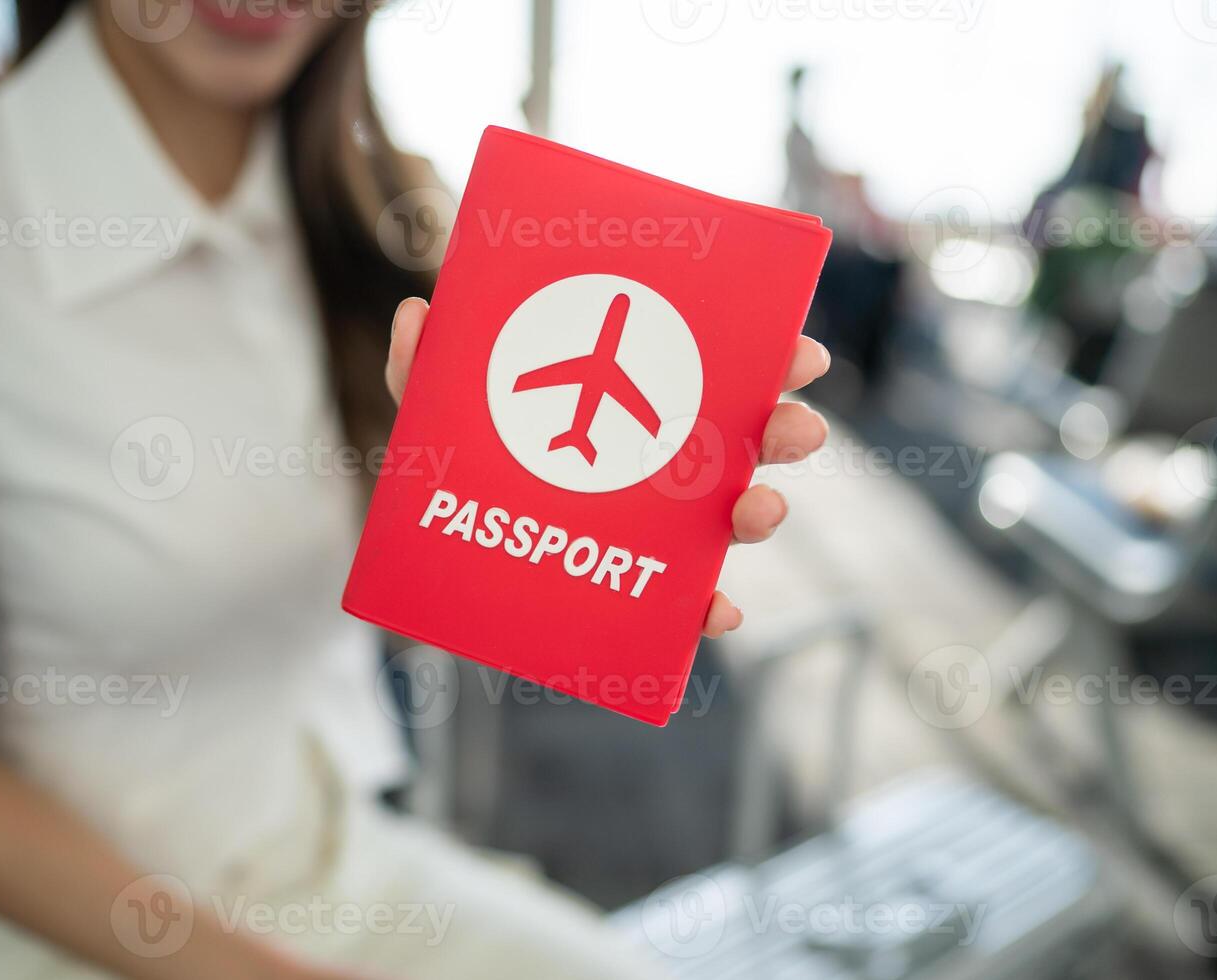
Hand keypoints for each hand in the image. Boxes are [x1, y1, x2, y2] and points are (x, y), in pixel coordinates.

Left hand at [385, 297, 831, 637]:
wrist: (428, 557)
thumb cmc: (452, 463)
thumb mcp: (433, 410)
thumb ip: (424, 367)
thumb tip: (416, 312)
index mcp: (633, 400)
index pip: (714, 369)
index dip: (769, 357)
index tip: (800, 350)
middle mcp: (656, 462)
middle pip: (743, 443)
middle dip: (784, 432)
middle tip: (798, 428)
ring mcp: (653, 527)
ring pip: (729, 521)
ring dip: (762, 514)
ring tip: (758, 510)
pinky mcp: (635, 588)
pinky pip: (685, 607)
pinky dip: (708, 612)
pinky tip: (716, 612)